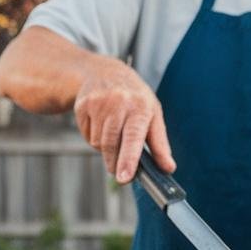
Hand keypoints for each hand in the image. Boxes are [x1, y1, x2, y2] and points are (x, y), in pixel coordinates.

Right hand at [73, 58, 174, 182]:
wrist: (106, 72)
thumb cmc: (135, 98)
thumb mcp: (153, 115)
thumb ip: (160, 144)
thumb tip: (168, 168)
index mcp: (141, 106)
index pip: (134, 136)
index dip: (129, 159)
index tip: (125, 177)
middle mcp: (119, 102)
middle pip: (112, 144)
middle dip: (116, 163)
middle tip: (120, 173)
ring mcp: (98, 103)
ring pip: (98, 143)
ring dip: (106, 149)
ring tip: (114, 135)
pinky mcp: (82, 105)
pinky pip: (87, 136)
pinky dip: (94, 138)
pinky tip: (101, 125)